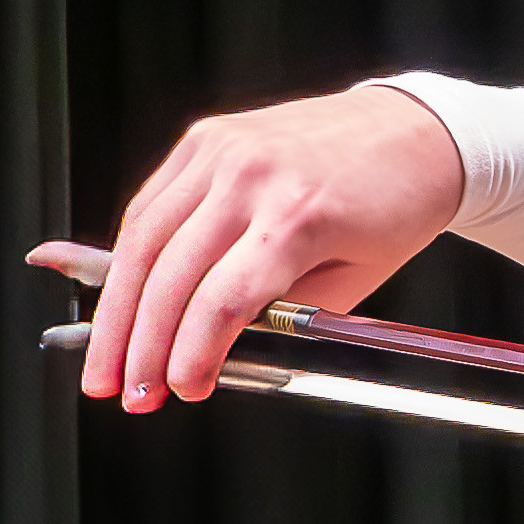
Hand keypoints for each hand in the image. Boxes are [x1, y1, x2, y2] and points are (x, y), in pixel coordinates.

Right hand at [35, 83, 465, 411]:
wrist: (417, 129)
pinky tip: (124, 300)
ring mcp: (223, 149)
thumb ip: (285, 316)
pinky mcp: (207, 137)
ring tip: (107, 362)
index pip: (223, 299)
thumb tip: (217, 351)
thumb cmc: (396, 206)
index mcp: (300, 214)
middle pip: (170, 274)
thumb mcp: (357, 278)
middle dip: (139, 346)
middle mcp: (253, 175)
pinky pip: (151, 203)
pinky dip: (130, 256)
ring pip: (143, 238)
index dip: (193, 353)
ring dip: (116, 309)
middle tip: (129, 394)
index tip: (184, 389)